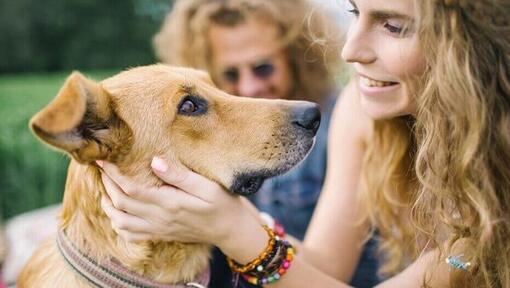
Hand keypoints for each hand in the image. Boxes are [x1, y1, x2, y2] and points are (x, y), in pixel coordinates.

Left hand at [98, 157, 251, 246]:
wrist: (229, 229)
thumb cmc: (221, 203)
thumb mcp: (207, 185)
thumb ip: (179, 175)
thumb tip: (154, 161)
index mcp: (169, 203)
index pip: (131, 189)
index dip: (113, 174)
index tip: (102, 159)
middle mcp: (159, 218)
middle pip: (120, 203)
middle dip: (106, 184)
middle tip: (101, 167)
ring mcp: (158, 229)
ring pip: (120, 221)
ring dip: (108, 204)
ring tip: (106, 186)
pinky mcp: (159, 235)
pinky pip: (130, 235)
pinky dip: (117, 223)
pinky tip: (118, 210)